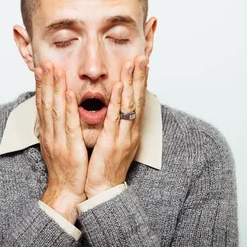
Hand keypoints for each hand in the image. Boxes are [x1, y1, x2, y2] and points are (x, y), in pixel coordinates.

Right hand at [35, 61, 87, 223]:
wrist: (66, 191)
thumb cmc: (65, 169)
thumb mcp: (57, 145)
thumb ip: (57, 128)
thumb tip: (57, 113)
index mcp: (48, 133)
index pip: (42, 104)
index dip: (41, 85)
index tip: (41, 69)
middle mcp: (50, 134)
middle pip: (46, 103)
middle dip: (46, 81)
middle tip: (45, 62)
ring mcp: (58, 140)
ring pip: (55, 110)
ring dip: (55, 88)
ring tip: (55, 70)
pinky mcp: (70, 147)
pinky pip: (69, 125)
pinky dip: (68, 108)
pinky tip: (68, 94)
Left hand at [84, 55, 148, 198]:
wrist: (104, 190)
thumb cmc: (106, 167)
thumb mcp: (113, 141)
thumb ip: (115, 124)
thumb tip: (114, 109)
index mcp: (130, 130)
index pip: (137, 100)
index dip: (140, 81)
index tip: (141, 63)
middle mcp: (131, 131)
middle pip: (137, 98)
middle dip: (139, 76)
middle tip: (142, 56)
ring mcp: (123, 136)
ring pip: (129, 104)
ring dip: (131, 82)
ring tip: (133, 63)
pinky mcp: (112, 142)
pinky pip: (116, 118)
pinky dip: (118, 101)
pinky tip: (119, 86)